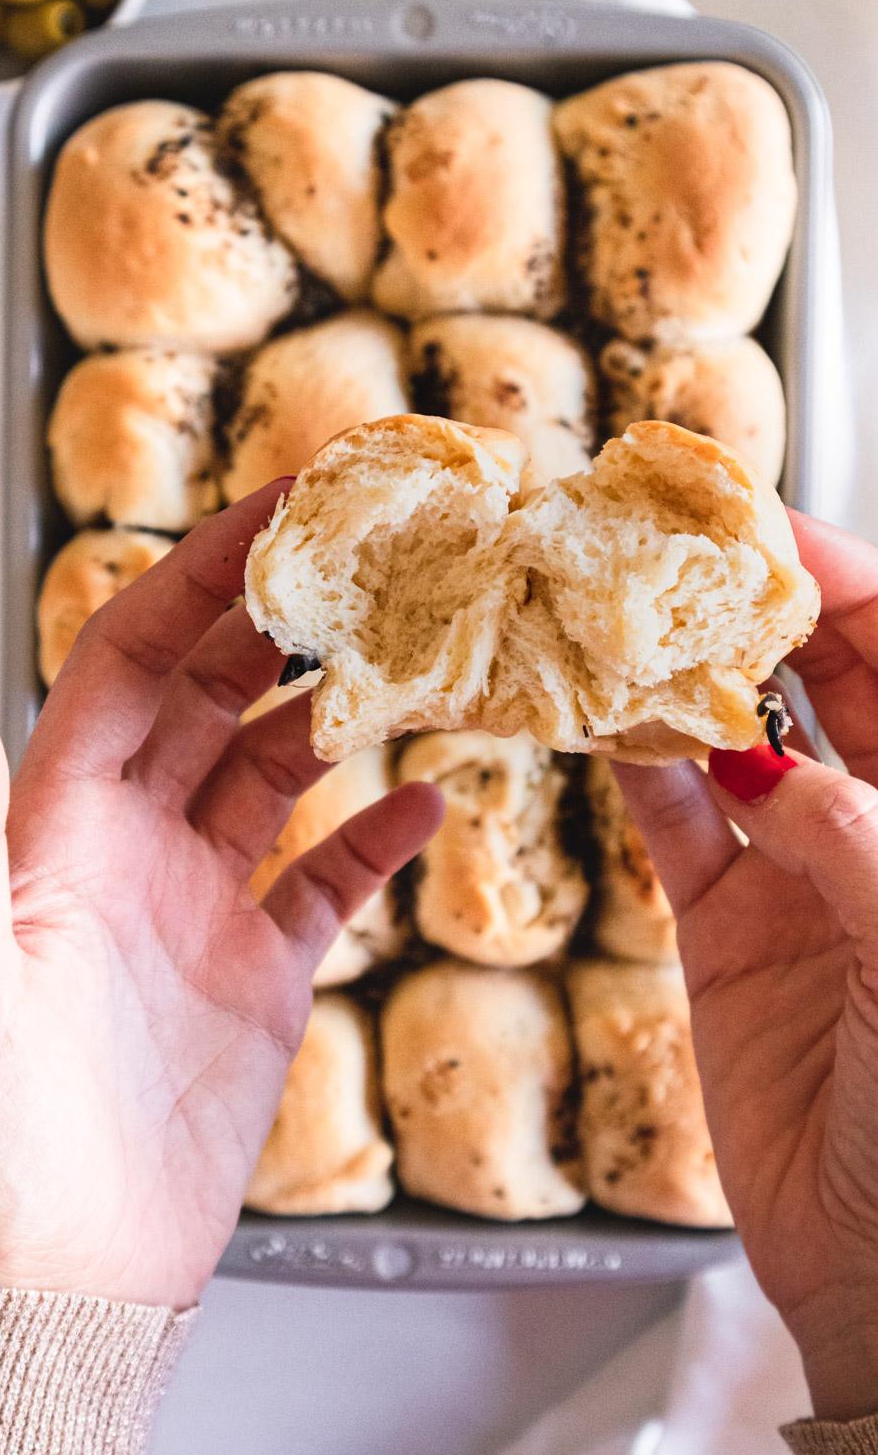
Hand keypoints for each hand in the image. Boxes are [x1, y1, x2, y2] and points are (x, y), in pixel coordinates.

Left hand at [0, 484, 442, 1310]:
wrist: (61, 1284)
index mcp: (54, 824)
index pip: (136, 658)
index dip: (203, 575)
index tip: (282, 506)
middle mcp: (130, 843)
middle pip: (216, 690)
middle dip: (284, 614)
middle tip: (373, 547)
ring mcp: (199, 903)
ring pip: (278, 767)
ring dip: (339, 708)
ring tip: (417, 653)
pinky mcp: (259, 972)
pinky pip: (328, 877)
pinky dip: (377, 835)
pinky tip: (429, 803)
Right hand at [615, 510, 877, 1421]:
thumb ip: (859, 849)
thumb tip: (773, 773)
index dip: (843, 581)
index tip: (762, 524)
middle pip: (820, 681)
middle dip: (748, 611)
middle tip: (663, 555)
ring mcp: (803, 874)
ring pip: (736, 744)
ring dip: (679, 683)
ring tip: (613, 620)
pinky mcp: (728, 930)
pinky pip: (677, 829)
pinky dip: (639, 774)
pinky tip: (601, 725)